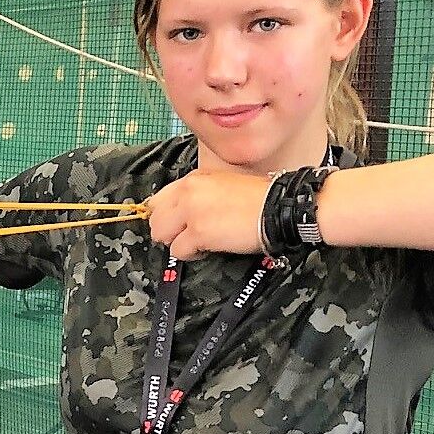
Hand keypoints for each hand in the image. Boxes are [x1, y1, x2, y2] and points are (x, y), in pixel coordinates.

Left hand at [142, 170, 270, 260]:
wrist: (277, 207)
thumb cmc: (257, 199)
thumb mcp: (222, 184)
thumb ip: (198, 194)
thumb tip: (181, 212)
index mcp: (193, 180)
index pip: (157, 200)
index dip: (166, 216)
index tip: (176, 224)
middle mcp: (188, 192)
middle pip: (155, 219)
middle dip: (169, 231)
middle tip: (188, 235)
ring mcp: (191, 212)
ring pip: (161, 235)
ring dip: (178, 243)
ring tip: (199, 242)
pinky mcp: (199, 232)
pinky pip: (178, 251)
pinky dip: (191, 254)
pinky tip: (208, 248)